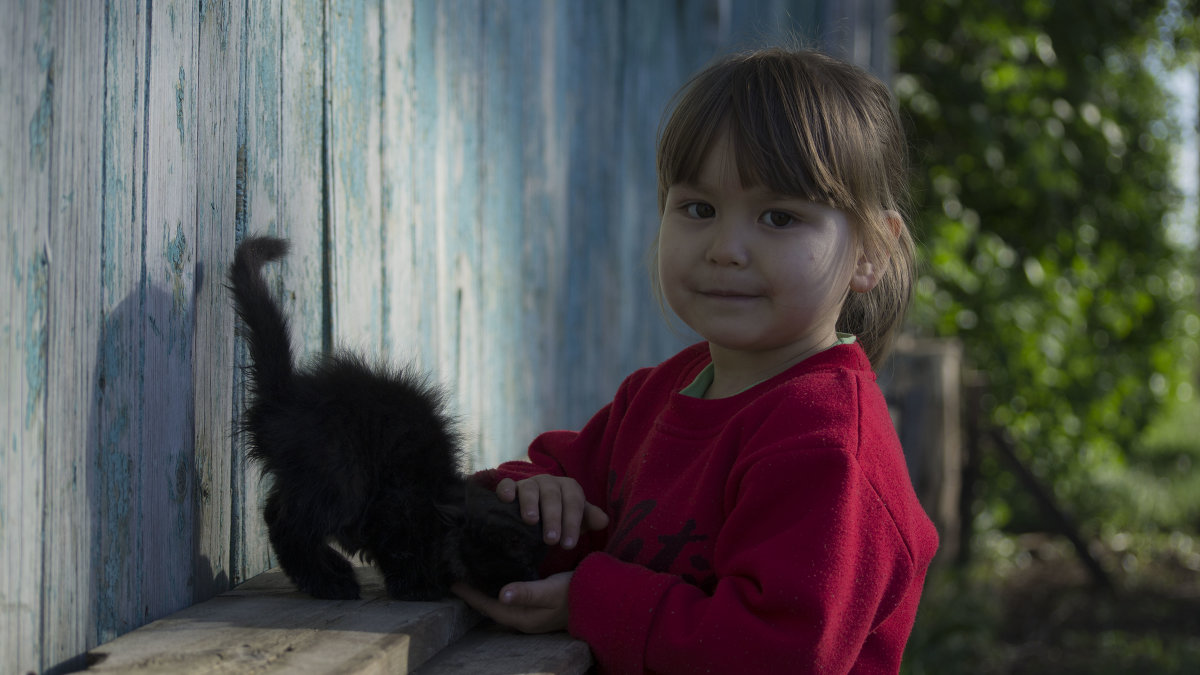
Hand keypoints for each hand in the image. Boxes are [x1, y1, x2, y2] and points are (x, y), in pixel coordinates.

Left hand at [452, 572, 573, 633]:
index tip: (453, 581)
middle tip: (459, 576)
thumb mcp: (550, 591)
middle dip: (475, 594)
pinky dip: (499, 590)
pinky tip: (497, 578)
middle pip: (491, 608)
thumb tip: (501, 594)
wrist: (600, 600)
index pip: (489, 607)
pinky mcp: (537, 607)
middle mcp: (523, 620)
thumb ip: (527, 592)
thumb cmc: (575, 593)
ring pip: (500, 604)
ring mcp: (531, 615)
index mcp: (523, 619)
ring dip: (486, 592)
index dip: (470, 595)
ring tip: (472, 576)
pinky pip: (511, 600)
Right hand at [496, 476, 608, 548]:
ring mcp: (529, 483)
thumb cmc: (562, 516)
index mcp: (569, 488)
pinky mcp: (511, 486)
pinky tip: (507, 499)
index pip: (574, 503)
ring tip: (531, 521)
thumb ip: (589, 518)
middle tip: (551, 540)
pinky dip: (506, 489)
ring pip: (530, 489)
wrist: (539, 509)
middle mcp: (550, 482)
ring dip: (531, 504)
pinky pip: (506, 484)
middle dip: (553, 518)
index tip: (569, 545)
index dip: (572, 523)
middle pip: (553, 497)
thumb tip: (603, 521)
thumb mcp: (578, 518)